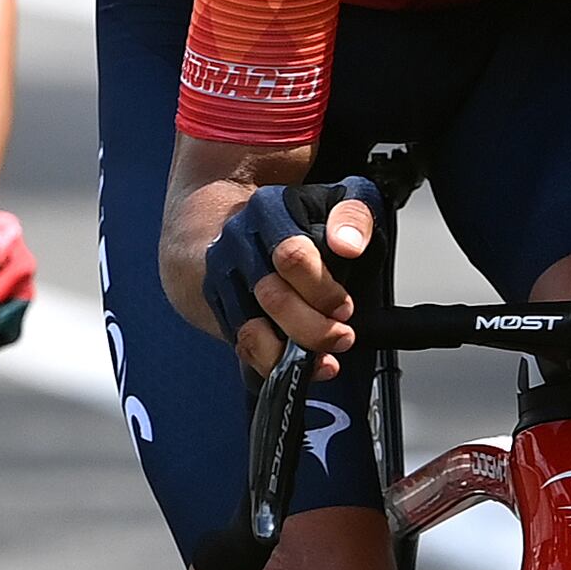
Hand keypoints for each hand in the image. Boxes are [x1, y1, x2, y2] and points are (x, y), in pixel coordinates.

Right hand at [201, 176, 377, 377]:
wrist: (225, 220)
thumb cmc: (291, 217)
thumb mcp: (333, 201)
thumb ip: (352, 217)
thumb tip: (349, 244)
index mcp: (266, 213)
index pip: (293, 256)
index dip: (323, 289)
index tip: (344, 307)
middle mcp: (237, 246)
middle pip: (272, 298)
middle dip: (314, 328)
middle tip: (342, 337)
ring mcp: (223, 281)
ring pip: (251, 333)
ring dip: (291, 355)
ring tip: (322, 362)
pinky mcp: (218, 311)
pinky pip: (243, 348)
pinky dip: (272, 366)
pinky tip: (297, 368)